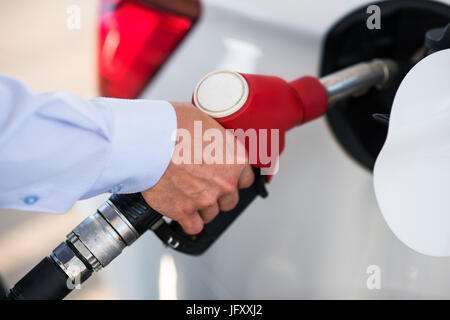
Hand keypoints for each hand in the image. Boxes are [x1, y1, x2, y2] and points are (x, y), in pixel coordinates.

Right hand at [141, 102, 254, 234]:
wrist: (149, 139)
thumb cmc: (173, 125)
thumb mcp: (206, 122)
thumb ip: (216, 141)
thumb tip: (213, 142)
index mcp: (235, 159)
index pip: (246, 179)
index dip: (234, 178)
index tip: (226, 178)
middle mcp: (225, 182)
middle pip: (230, 200)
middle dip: (218, 194)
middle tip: (203, 184)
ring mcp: (205, 198)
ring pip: (211, 213)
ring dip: (202, 207)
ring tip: (188, 194)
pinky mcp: (184, 210)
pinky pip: (194, 226)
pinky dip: (189, 221)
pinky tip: (183, 212)